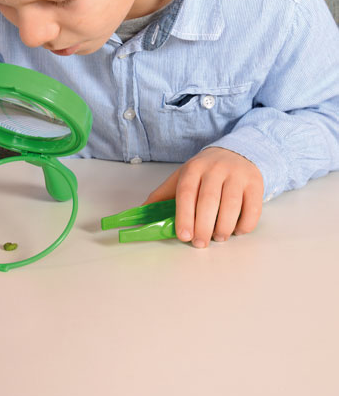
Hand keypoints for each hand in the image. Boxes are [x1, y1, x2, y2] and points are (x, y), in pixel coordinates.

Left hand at [143, 147, 263, 247]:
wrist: (237, 152)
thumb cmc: (205, 172)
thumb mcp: (182, 177)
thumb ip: (162, 195)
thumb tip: (140, 213)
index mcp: (194, 168)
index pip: (187, 193)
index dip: (184, 216)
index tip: (183, 236)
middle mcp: (216, 169)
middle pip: (209, 200)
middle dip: (203, 226)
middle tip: (200, 243)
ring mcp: (237, 175)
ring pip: (232, 205)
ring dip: (224, 227)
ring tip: (218, 238)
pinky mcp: (255, 183)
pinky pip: (253, 207)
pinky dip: (245, 224)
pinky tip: (237, 230)